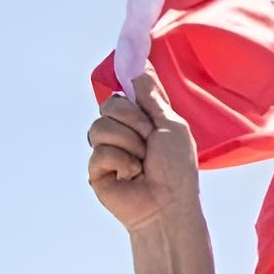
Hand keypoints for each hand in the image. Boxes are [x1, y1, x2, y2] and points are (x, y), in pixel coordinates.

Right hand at [87, 70, 200, 232]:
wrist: (168, 205)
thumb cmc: (177, 169)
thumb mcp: (171, 126)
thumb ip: (153, 98)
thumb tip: (140, 69)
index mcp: (142, 120)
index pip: (124, 92)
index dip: (128, 88)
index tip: (130, 78)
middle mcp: (122, 131)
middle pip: (111, 103)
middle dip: (135, 122)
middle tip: (150, 142)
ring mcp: (107, 149)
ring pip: (101, 125)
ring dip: (128, 144)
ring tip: (141, 163)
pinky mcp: (96, 168)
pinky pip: (99, 151)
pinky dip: (120, 163)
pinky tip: (129, 176)